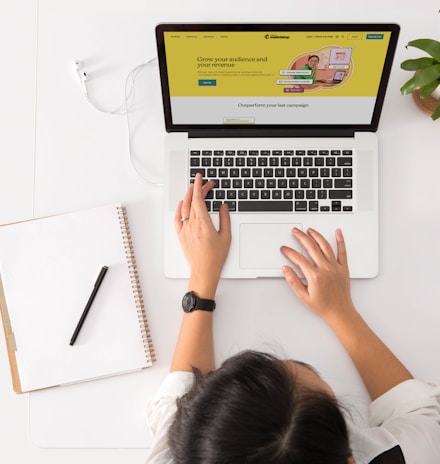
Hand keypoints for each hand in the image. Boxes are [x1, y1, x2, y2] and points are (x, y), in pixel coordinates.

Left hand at [174, 173, 231, 297]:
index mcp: (203, 223)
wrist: (204, 271)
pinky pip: (177, 219)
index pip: (199, 199)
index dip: (200, 186)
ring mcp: (185, 230)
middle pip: (192, 201)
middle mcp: (192, 224)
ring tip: (192, 189)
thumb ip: (225, 219)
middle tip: (203, 183)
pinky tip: (181, 204)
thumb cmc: (215, 257)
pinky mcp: (181, 236)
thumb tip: (223, 206)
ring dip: (188, 196)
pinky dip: (179, 209)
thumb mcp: (226, 236)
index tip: (201, 178)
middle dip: (197, 189)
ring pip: (184, 208)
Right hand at [280, 228, 353, 322]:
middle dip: (301, 237)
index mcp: (315, 276)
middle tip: (295, 232)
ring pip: (325, 246)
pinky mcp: (343, 268)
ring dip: (316, 236)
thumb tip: (286, 269)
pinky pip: (342, 251)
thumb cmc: (323, 306)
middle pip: (311, 248)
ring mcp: (335, 267)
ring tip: (310, 230)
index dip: (289, 252)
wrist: (340, 312)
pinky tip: (338, 232)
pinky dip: (340, 241)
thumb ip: (293, 281)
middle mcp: (325, 269)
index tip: (285, 249)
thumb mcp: (303, 296)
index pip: (299, 259)